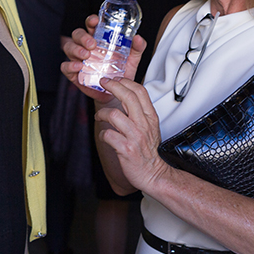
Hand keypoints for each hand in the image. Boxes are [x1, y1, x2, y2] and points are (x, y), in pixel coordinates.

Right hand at [60, 15, 145, 102]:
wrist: (115, 94)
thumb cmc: (120, 73)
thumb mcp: (131, 60)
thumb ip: (137, 48)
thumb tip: (138, 38)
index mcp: (98, 39)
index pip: (91, 25)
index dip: (91, 21)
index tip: (95, 21)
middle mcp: (86, 47)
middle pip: (77, 34)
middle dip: (83, 37)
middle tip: (92, 44)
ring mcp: (78, 59)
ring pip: (69, 47)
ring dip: (76, 49)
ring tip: (86, 55)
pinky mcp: (74, 73)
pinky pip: (65, 66)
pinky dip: (70, 65)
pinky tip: (78, 66)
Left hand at [95, 77, 168, 192]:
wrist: (154, 174)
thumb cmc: (149, 151)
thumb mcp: (150, 127)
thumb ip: (139, 112)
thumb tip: (124, 95)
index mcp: (150, 117)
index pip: (140, 91)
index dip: (125, 81)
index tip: (114, 78)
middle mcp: (143, 124)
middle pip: (128, 97)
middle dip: (112, 86)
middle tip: (103, 83)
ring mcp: (135, 137)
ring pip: (114, 114)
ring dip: (102, 113)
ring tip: (99, 117)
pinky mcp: (126, 149)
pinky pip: (108, 135)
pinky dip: (102, 134)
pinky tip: (104, 136)